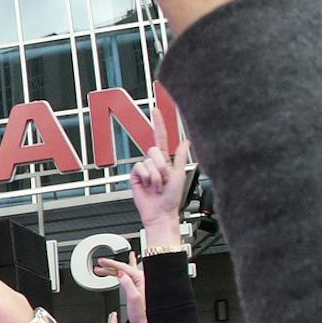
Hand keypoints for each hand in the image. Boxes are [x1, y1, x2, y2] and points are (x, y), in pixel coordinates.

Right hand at [95, 251, 145, 322]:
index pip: (123, 267)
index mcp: (141, 278)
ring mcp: (138, 283)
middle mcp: (140, 279)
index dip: (111, 263)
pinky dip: (117, 275)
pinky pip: (125, 277)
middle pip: (122, 268)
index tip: (101, 261)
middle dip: (109, 266)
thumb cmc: (141, 313)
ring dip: (111, 271)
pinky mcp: (135, 288)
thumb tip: (120, 273)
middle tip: (99, 263)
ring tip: (101, 269)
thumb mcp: (133, 297)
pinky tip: (116, 272)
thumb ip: (127, 283)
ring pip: (122, 272)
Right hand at [127, 114, 190, 247]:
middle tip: (164, 180)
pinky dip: (146, 178)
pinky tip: (148, 187)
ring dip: (155, 176)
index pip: (161, 137)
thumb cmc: (172, 198)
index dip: (158, 124)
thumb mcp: (180, 174)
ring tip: (157, 187)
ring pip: (148, 161)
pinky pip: (140, 168)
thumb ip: (181, 157)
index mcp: (166, 160)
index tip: (155, 110)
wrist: (161, 212)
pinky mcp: (135, 176)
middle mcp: (154, 163)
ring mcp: (144, 169)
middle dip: (161, 166)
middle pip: (154, 150)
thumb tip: (187, 141)